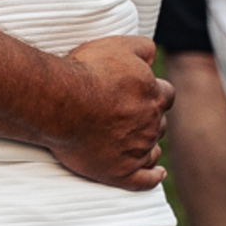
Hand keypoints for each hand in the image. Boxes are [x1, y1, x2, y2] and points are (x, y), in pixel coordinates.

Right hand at [44, 36, 173, 190]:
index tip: (140, 93)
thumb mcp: (117, 45)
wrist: (59, 101)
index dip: (154, 93)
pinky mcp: (121, 172)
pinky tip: (156, 173)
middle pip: (160, 123)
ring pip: (152, 149)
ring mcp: (137, 150)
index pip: (166, 95)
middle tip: (129, 115)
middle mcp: (150, 124)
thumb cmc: (86, 71)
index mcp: (153, 95)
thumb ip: (143, 48)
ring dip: (147, 143)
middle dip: (149, 118)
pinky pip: (145, 179)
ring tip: (133, 140)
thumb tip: (153, 56)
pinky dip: (152, 176)